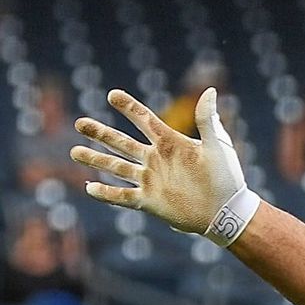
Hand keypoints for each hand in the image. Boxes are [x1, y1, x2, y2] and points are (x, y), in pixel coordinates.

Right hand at [73, 87, 246, 236]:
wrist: (229, 213)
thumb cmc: (228, 179)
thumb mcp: (218, 147)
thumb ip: (207, 120)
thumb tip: (210, 90)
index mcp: (170, 143)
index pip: (144, 119)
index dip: (129, 107)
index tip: (112, 95)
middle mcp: (156, 159)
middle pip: (121, 142)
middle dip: (99, 133)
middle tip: (78, 123)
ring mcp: (151, 180)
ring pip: (116, 167)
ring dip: (95, 160)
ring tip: (75, 152)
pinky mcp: (151, 202)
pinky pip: (123, 196)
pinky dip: (106, 193)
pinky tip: (89, 188)